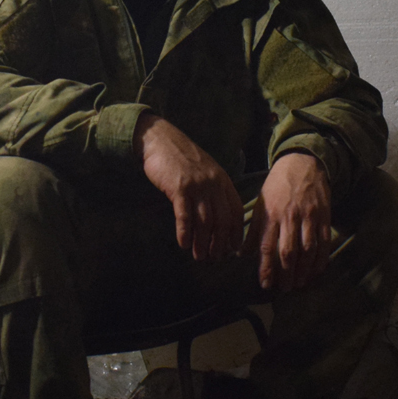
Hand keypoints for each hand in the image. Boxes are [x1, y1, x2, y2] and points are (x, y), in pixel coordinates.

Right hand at [136, 114, 243, 261]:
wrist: (161, 140)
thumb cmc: (182, 159)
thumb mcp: (206, 172)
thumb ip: (215, 190)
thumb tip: (218, 218)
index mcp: (223, 181)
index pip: (236, 211)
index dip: (236, 232)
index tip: (233, 249)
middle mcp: (214, 184)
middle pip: (222, 220)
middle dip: (219, 243)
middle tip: (213, 258)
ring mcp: (197, 186)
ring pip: (204, 221)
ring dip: (202, 242)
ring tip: (198, 256)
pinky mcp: (179, 187)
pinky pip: (184, 215)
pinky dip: (185, 232)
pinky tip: (183, 244)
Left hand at [246, 152, 330, 292]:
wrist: (304, 163)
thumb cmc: (278, 185)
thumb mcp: (261, 203)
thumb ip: (253, 230)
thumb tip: (242, 254)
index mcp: (271, 214)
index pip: (267, 246)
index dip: (266, 267)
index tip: (265, 283)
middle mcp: (290, 217)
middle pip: (288, 251)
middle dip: (286, 274)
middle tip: (285, 288)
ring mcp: (309, 217)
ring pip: (307, 249)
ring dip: (304, 270)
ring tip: (299, 283)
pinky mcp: (324, 216)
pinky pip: (323, 242)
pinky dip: (321, 259)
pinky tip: (317, 270)